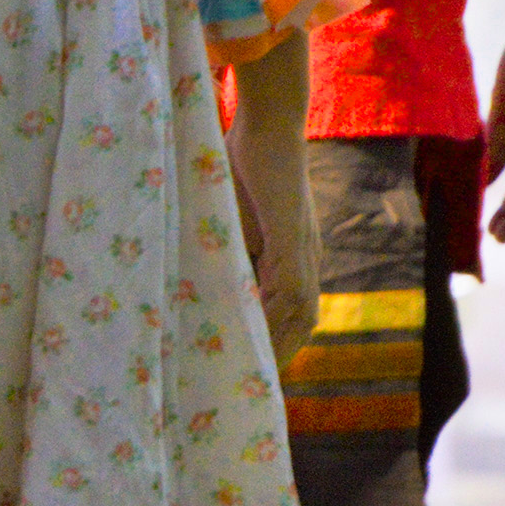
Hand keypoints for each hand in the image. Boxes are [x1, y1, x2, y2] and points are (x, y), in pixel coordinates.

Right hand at [232, 144, 320, 366]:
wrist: (269, 122)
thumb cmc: (243, 161)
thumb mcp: (230, 217)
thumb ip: (225, 247)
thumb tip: (197, 276)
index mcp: (293, 252)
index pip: (293, 309)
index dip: (277, 339)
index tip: (252, 366)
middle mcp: (307, 254)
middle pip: (305, 319)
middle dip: (282, 354)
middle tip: (255, 384)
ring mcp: (303, 247)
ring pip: (302, 310)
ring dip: (280, 342)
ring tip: (253, 369)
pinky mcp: (292, 237)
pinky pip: (289, 288)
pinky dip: (275, 316)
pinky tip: (254, 334)